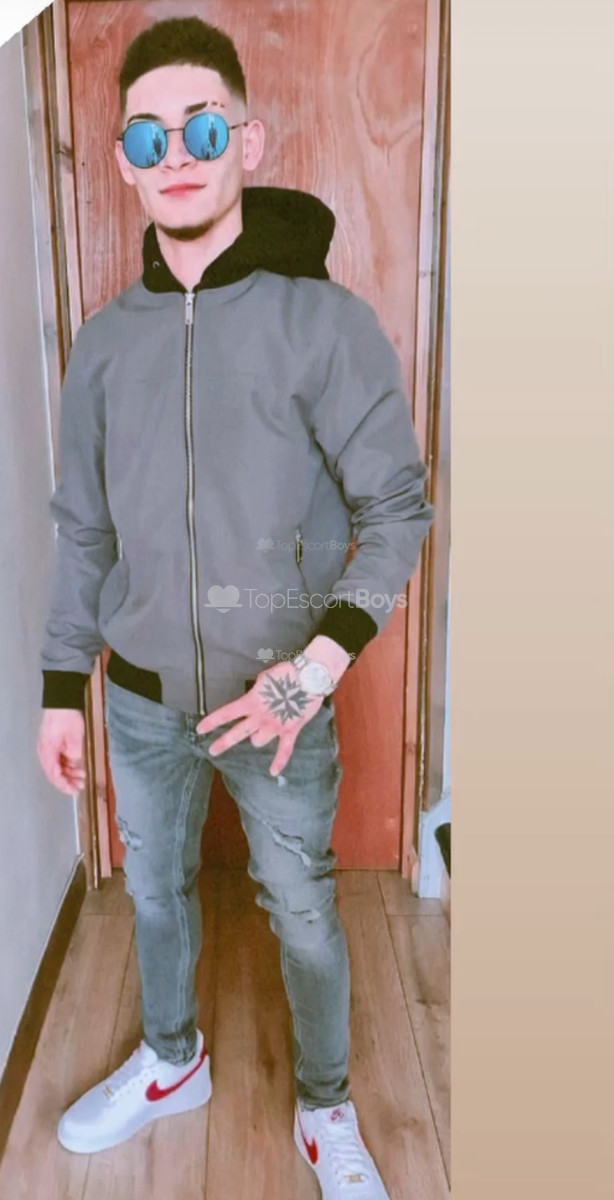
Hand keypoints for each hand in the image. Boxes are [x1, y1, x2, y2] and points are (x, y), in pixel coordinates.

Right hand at [37, 709, 86, 794]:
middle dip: (67, 782)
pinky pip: (59, 761)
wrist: (62, 702)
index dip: (64, 784)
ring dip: (68, 774)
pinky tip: (78, 768)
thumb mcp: (75, 736)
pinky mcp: (53, 746)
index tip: (74, 790)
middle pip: (54, 774)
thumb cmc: (67, 717)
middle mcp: (45, 752)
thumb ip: (74, 752)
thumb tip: (75, 762)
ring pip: (57, 768)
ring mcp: (48, 749)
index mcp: (48, 751)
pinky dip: (67, 766)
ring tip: (82, 777)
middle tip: (80, 786)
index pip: (54, 774)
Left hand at [196, 660, 327, 777]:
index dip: (212, 721)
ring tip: (262, 730)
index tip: (200, 729)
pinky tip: (273, 772)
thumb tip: (253, 698)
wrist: (308, 677)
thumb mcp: (264, 679)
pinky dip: (279, 761)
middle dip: (224, 742)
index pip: (227, 713)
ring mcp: (275, 726)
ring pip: (258, 741)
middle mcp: (260, 717)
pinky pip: (284, 750)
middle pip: (237, 733)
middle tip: (212, 750)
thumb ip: (255, 692)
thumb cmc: (286, 673)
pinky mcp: (291, 730)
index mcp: (252, 702)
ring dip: (257, 737)